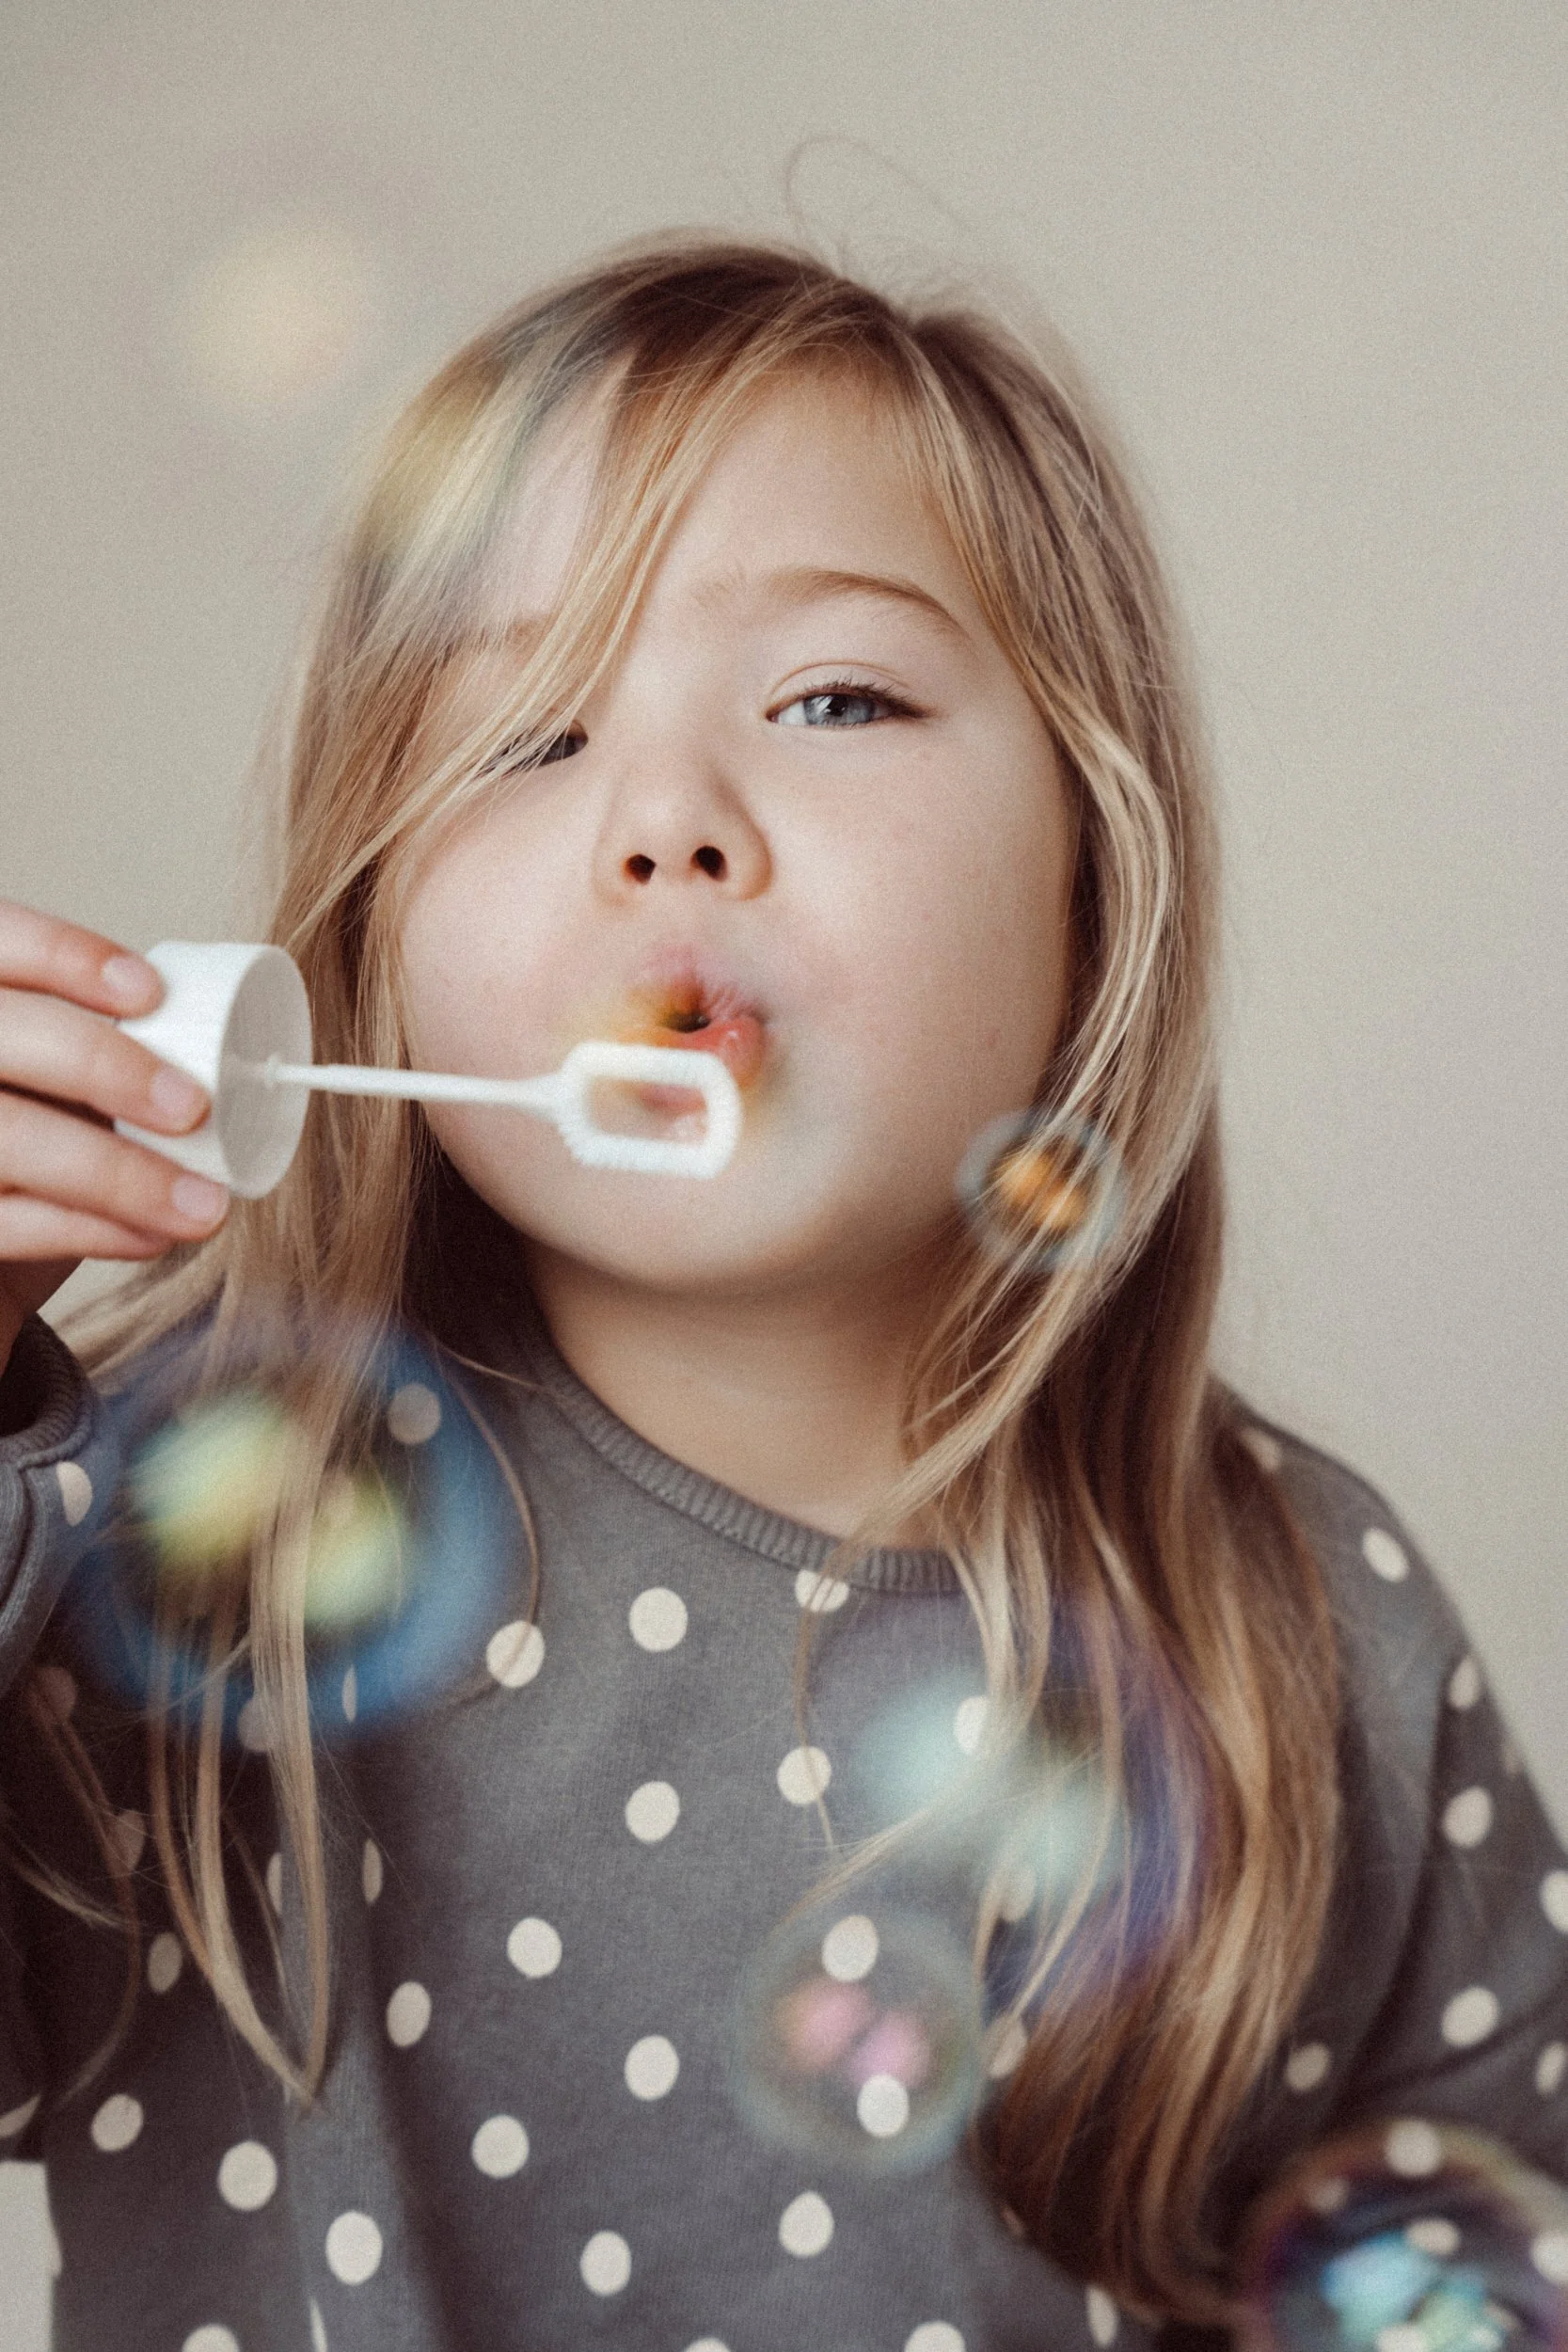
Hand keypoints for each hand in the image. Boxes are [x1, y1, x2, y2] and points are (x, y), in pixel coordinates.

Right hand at [0, 900, 229, 1375]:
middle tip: (191, 1106)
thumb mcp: (52, 1076)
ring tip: (204, 1204)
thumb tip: (220, 1046)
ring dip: (119, 1175)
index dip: (63, 954)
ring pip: (10, 1140)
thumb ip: (94, 1048)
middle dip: (102, 1064)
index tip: (149, 991)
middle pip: (2, 1035)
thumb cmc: (33, 1138)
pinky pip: (8, 1223)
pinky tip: (151, 1236)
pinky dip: (91, 1230)